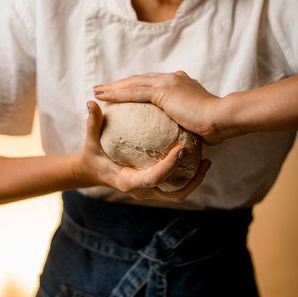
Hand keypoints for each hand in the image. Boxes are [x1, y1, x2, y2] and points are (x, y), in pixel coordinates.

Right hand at [73, 101, 210, 201]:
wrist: (95, 170)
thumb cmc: (94, 155)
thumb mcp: (91, 141)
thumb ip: (93, 124)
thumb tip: (90, 103)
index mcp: (127, 181)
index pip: (152, 178)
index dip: (168, 166)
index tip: (181, 148)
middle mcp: (141, 191)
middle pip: (173, 193)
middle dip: (191, 179)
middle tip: (204, 160)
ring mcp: (151, 191)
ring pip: (179, 192)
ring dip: (195, 180)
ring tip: (207, 161)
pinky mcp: (157, 186)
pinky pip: (177, 185)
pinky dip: (190, 176)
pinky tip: (199, 157)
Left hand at [93, 71, 221, 144]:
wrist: (222, 119)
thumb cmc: (214, 127)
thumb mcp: (197, 126)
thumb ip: (185, 128)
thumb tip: (182, 142)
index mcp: (179, 85)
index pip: (152, 84)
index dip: (136, 88)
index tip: (124, 94)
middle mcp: (171, 79)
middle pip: (139, 80)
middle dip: (120, 84)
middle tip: (103, 89)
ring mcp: (167, 82)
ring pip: (132, 83)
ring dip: (113, 87)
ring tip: (97, 91)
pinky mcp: (163, 90)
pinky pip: (133, 92)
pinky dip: (117, 93)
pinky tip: (103, 97)